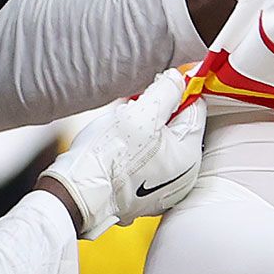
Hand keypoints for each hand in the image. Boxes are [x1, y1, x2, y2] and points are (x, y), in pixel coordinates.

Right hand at [39, 71, 205, 240]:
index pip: (194, 109)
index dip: (175, 92)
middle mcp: (183, 177)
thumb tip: (178, 79)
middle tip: (133, 108)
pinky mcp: (145, 193)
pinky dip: (136, 148)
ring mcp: (164, 188)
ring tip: (121, 128)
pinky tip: (118, 145)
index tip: (156, 87)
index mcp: (190, 157)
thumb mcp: (142, 112)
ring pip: (160, 142)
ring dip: (144, 129)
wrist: (79, 191)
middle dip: (157, 112)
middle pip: (177, 127)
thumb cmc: (109, 155)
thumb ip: (166, 90)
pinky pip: (147, 160)